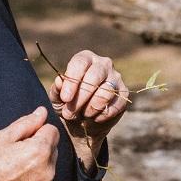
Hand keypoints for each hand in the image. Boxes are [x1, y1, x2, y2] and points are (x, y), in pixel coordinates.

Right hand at [0, 106, 58, 180]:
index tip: (20, 140)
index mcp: (40, 151)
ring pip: (48, 167)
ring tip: (12, 170)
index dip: (36, 131)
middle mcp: (48, 171)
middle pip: (52, 149)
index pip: (52, 131)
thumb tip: (42, 113)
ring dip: (38, 165)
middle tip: (13, 155)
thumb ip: (27, 122)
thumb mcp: (2, 137)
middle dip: (39, 147)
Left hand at [49, 50, 127, 166]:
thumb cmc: (69, 104)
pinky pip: (116, 104)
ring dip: (91, 108)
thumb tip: (59, 82)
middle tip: (69, 113)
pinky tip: (95, 117)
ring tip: (83, 115)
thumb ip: (56, 90)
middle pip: (95, 75)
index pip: (80, 63)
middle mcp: (103, 63)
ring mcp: (116, 77)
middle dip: (81, 97)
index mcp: (85, 58)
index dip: (72, 81)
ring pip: (106, 91)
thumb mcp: (58, 98)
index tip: (65, 98)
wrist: (83, 121)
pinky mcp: (124, 93)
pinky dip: (103, 115)